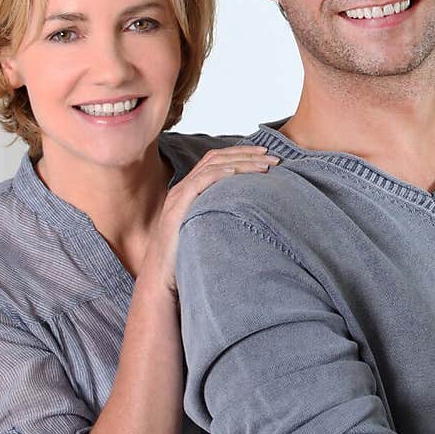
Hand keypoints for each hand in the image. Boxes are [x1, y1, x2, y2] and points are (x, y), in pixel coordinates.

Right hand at [141, 147, 277, 297]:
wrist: (161, 280)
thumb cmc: (186, 259)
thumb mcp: (210, 231)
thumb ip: (224, 217)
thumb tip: (254, 215)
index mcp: (190, 190)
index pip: (217, 160)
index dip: (241, 153)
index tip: (266, 155)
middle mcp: (184, 188)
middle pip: (217, 158)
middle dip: (247, 154)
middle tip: (273, 157)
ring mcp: (179, 196)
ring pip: (212, 166)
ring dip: (241, 162)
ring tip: (265, 164)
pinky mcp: (177, 208)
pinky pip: (199, 182)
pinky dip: (219, 173)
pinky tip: (236, 171)